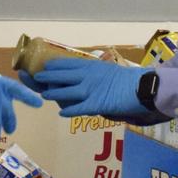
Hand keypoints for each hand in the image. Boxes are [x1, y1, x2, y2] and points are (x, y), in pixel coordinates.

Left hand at [34, 58, 151, 118]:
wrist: (142, 86)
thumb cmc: (126, 79)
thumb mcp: (106, 70)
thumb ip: (93, 73)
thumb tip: (82, 75)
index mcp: (90, 66)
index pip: (66, 64)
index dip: (53, 66)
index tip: (43, 67)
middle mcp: (87, 76)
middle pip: (61, 76)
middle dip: (46, 77)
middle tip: (35, 77)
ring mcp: (90, 90)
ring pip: (65, 92)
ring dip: (53, 93)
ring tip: (45, 94)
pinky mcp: (96, 104)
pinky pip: (79, 108)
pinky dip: (70, 111)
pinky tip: (62, 113)